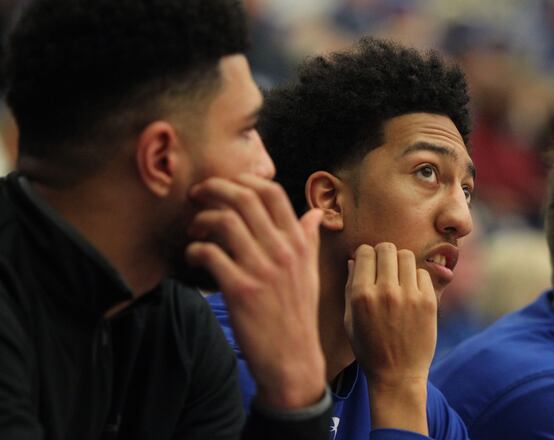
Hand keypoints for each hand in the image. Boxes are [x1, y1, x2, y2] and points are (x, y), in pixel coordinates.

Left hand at [185, 174, 325, 409]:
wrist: (292, 360)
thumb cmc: (297, 315)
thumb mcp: (310, 273)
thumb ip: (309, 240)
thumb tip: (314, 213)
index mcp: (298, 244)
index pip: (273, 192)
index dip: (244, 180)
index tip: (226, 185)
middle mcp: (283, 251)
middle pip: (244, 199)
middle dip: (214, 189)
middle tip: (197, 195)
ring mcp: (262, 270)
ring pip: (225, 222)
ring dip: (202, 219)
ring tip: (194, 228)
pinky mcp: (240, 291)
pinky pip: (210, 254)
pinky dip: (195, 249)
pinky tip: (193, 257)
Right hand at [344, 243, 436, 433]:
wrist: (397, 375)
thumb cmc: (369, 348)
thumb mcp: (350, 320)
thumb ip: (350, 287)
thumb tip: (354, 260)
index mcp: (361, 295)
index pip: (365, 252)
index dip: (366, 255)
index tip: (369, 264)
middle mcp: (385, 291)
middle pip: (387, 248)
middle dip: (384, 255)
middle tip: (385, 269)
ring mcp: (409, 296)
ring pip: (406, 256)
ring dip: (401, 264)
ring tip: (399, 279)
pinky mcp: (428, 302)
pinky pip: (423, 273)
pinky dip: (416, 279)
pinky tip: (411, 293)